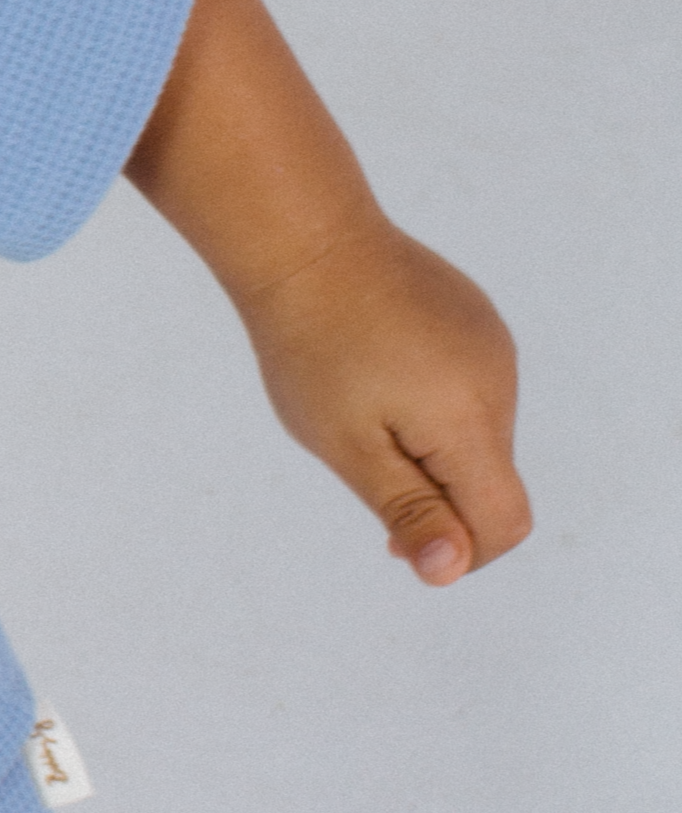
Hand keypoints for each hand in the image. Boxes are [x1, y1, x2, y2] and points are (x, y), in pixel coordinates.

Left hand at [238, 217, 531, 585]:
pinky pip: (471, 390)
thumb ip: (408, 510)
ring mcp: (493, 346)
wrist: (308, 242)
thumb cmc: (313, 349)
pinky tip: (379, 374)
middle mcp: (499, 381)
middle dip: (434, 495)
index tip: (396, 541)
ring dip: (432, 448)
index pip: (505, 521)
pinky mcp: (477, 322)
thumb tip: (451, 570)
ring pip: (479, 435)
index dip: (461, 552)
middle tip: (359, 461)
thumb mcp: (349, 446)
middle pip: (490, 479)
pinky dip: (434, 406)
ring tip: (362, 406)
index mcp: (471, 419)